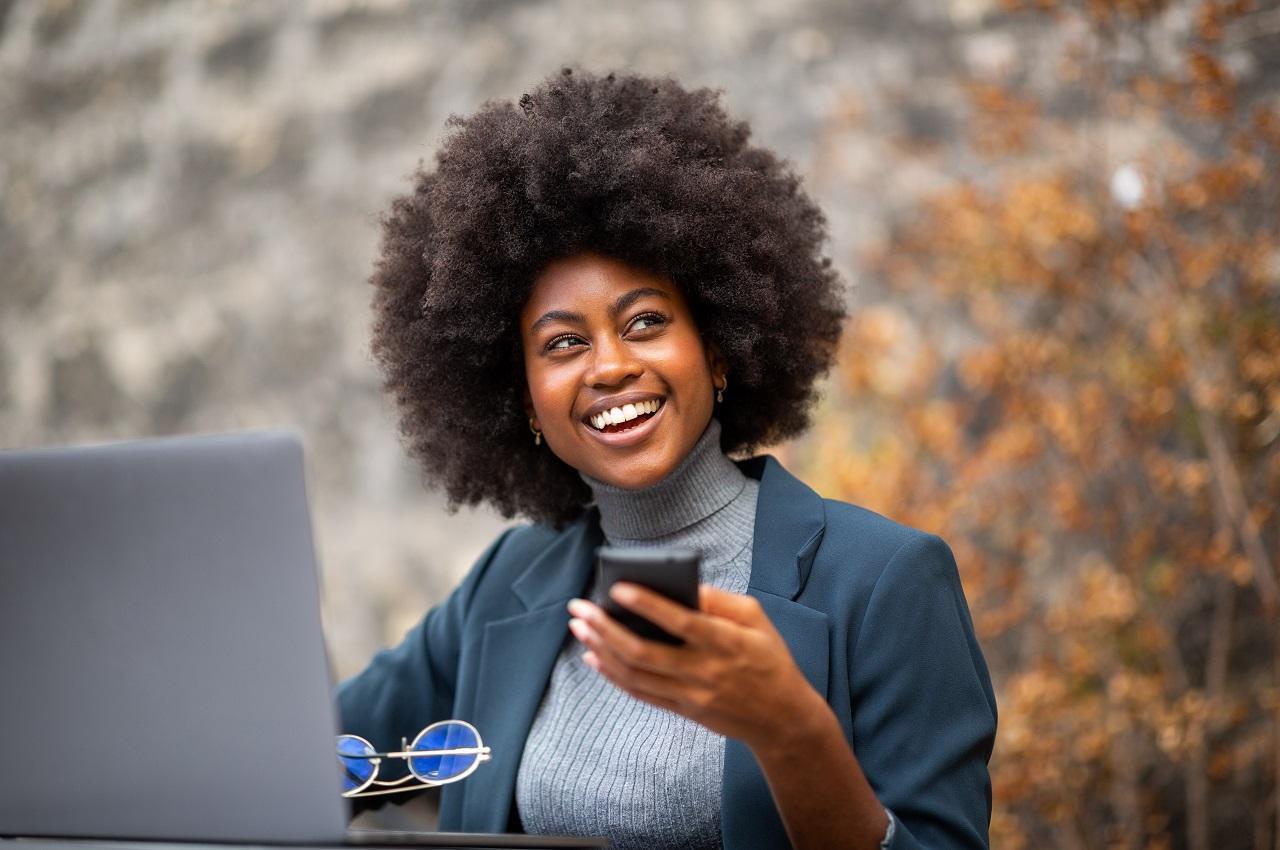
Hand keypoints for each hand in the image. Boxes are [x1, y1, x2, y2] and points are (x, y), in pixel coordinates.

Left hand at [566, 583, 822, 749]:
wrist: (781, 718)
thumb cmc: (769, 659)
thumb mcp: (756, 619)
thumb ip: (720, 601)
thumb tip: (683, 585)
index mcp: (724, 642)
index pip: (680, 622)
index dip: (647, 605)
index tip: (617, 588)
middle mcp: (703, 670)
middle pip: (643, 651)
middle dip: (605, 628)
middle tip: (578, 608)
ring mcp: (690, 694)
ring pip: (635, 674)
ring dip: (601, 649)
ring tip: (579, 627)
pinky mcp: (682, 710)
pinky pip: (639, 693)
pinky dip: (612, 675)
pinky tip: (595, 657)